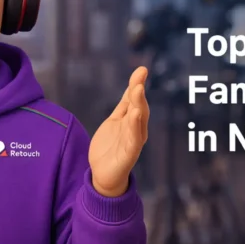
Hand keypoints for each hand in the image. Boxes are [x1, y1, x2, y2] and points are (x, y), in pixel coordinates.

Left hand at [89, 67, 149, 196]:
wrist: (103, 174)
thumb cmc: (110, 147)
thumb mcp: (115, 121)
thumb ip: (124, 106)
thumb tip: (132, 86)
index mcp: (132, 121)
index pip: (134, 99)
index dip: (137, 84)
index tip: (141, 69)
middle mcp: (136, 129)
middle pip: (139, 108)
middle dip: (139, 93)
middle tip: (139, 78)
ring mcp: (134, 141)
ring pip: (138, 121)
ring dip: (139, 105)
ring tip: (137, 90)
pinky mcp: (130, 154)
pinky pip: (134, 138)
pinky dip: (136, 126)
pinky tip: (136, 115)